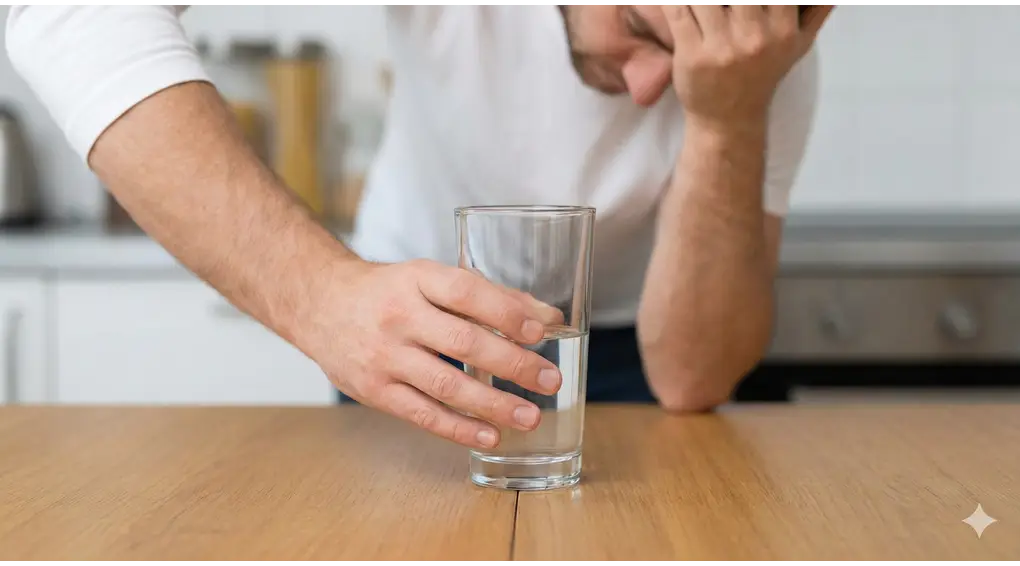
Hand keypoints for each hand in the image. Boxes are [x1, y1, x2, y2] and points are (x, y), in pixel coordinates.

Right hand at [305, 259, 564, 448]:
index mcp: (416, 278)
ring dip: (493, 404)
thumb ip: (490, 296)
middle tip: (549, 380)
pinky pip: (422, 414)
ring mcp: (384, 356)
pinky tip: (490, 435)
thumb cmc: (388, 291)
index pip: (465, 292)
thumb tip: (548, 319)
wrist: (320, 305)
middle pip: (463, 342)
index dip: (505, 312)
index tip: (540, 331)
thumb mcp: (430, 279)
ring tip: (530, 416)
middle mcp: (398, 315)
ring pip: (446, 385)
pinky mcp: (374, 391)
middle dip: (512, 364)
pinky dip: (459, 427)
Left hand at [664, 3, 833, 129]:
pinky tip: (677, 1)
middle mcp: (755, 38)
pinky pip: (678, 11)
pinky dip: (673, 0)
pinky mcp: (692, 54)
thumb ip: (816, 13)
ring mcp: (722, 47)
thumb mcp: (797, 48)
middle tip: (724, 1)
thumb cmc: (762, 77)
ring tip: (699, 3)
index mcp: (784, 31)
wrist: (729, 120)